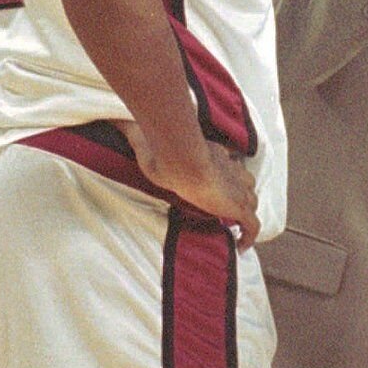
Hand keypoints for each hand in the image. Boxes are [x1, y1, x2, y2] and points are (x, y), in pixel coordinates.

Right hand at [119, 121, 260, 250]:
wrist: (184, 159)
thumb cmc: (167, 152)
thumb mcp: (149, 141)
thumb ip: (135, 132)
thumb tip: (115, 121)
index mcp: (215, 155)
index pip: (228, 164)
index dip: (227, 176)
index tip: (219, 186)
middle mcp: (231, 171)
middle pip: (247, 183)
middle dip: (240, 194)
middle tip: (227, 209)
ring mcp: (238, 190)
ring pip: (251, 203)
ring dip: (245, 214)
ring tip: (234, 228)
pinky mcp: (239, 207)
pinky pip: (252, 225)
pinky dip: (250, 236)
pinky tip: (242, 246)